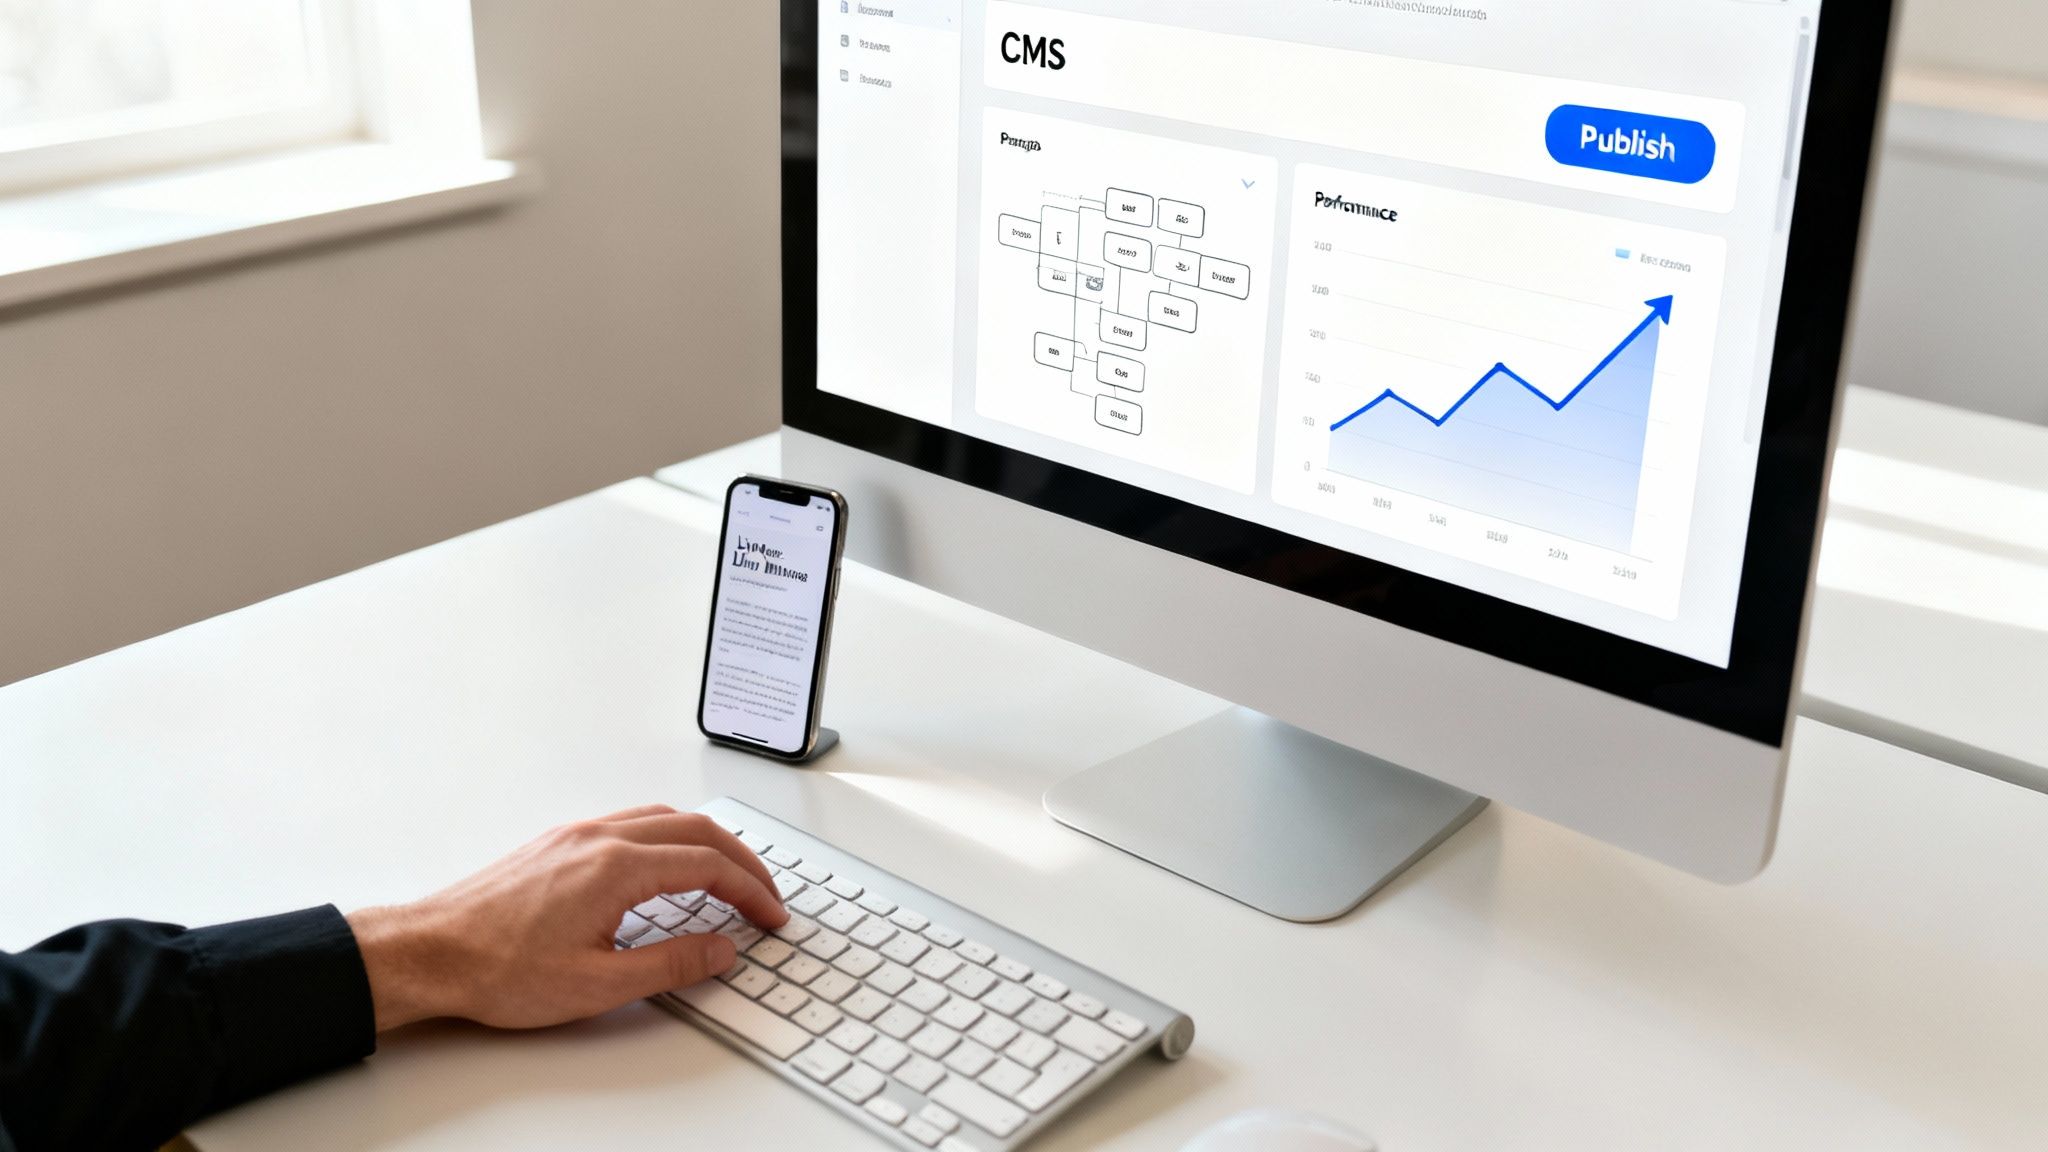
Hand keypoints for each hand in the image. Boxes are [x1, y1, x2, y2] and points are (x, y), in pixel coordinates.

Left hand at [346, 805, 788, 1031]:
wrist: (430, 952)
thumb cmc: (498, 969)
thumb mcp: (599, 985)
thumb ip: (671, 964)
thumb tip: (720, 949)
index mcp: (617, 867)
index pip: (709, 865)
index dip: (752, 891)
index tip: (771, 915)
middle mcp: (600, 836)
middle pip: (697, 829)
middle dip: (742, 861)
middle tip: (766, 895)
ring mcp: (577, 834)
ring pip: (665, 818)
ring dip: (707, 843)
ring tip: (729, 877)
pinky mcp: (558, 842)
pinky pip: (633, 821)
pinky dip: (670, 837)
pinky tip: (668, 866)